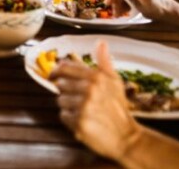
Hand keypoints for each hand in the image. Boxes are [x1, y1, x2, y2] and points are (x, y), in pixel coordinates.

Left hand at [52, 41, 141, 159]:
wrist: (126, 137)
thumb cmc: (118, 108)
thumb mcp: (115, 82)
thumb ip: (104, 62)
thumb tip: (101, 42)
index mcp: (97, 77)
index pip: (65, 67)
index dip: (56, 71)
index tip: (52, 75)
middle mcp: (89, 90)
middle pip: (60, 84)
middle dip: (66, 91)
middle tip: (80, 99)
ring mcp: (83, 107)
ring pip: (60, 100)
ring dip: (68, 106)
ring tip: (84, 110)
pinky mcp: (79, 123)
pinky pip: (63, 115)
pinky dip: (70, 119)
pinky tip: (83, 120)